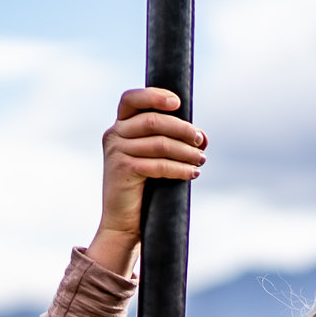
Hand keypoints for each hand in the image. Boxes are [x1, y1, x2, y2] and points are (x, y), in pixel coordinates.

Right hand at [89, 88, 206, 275]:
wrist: (123, 221)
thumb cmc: (143, 187)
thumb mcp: (153, 156)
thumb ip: (170, 140)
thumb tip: (201, 136)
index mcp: (119, 126)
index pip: (132, 99)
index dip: (155, 95)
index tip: (178, 104)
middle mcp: (114, 135)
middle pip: (154, 120)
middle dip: (183, 129)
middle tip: (201, 141)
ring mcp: (115, 152)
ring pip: (160, 143)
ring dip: (186, 151)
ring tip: (200, 160)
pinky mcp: (122, 169)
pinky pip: (158, 164)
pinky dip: (180, 168)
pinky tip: (192, 173)